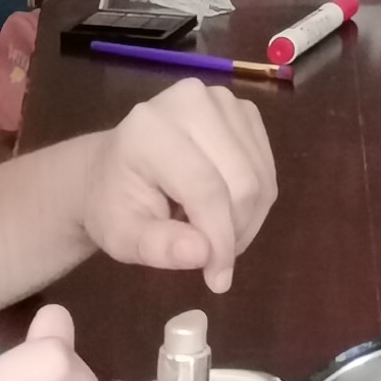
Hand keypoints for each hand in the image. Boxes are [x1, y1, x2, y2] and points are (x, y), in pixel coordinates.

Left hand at [75, 79, 279, 290]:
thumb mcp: (120, 236)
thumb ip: (157, 246)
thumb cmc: (114, 204)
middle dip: (236, 232)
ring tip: (216, 237)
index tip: (219, 280)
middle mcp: (192, 100)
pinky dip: (255, 202)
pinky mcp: (243, 110)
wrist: (113, 169)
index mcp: (152, 128)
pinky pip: (266, 167)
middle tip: (216, 262)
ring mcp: (223, 100)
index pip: (205, 187)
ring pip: (261, 176)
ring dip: (248, 220)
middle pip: (242, 181)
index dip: (219, 239)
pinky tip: (226, 211)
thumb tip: (202, 254)